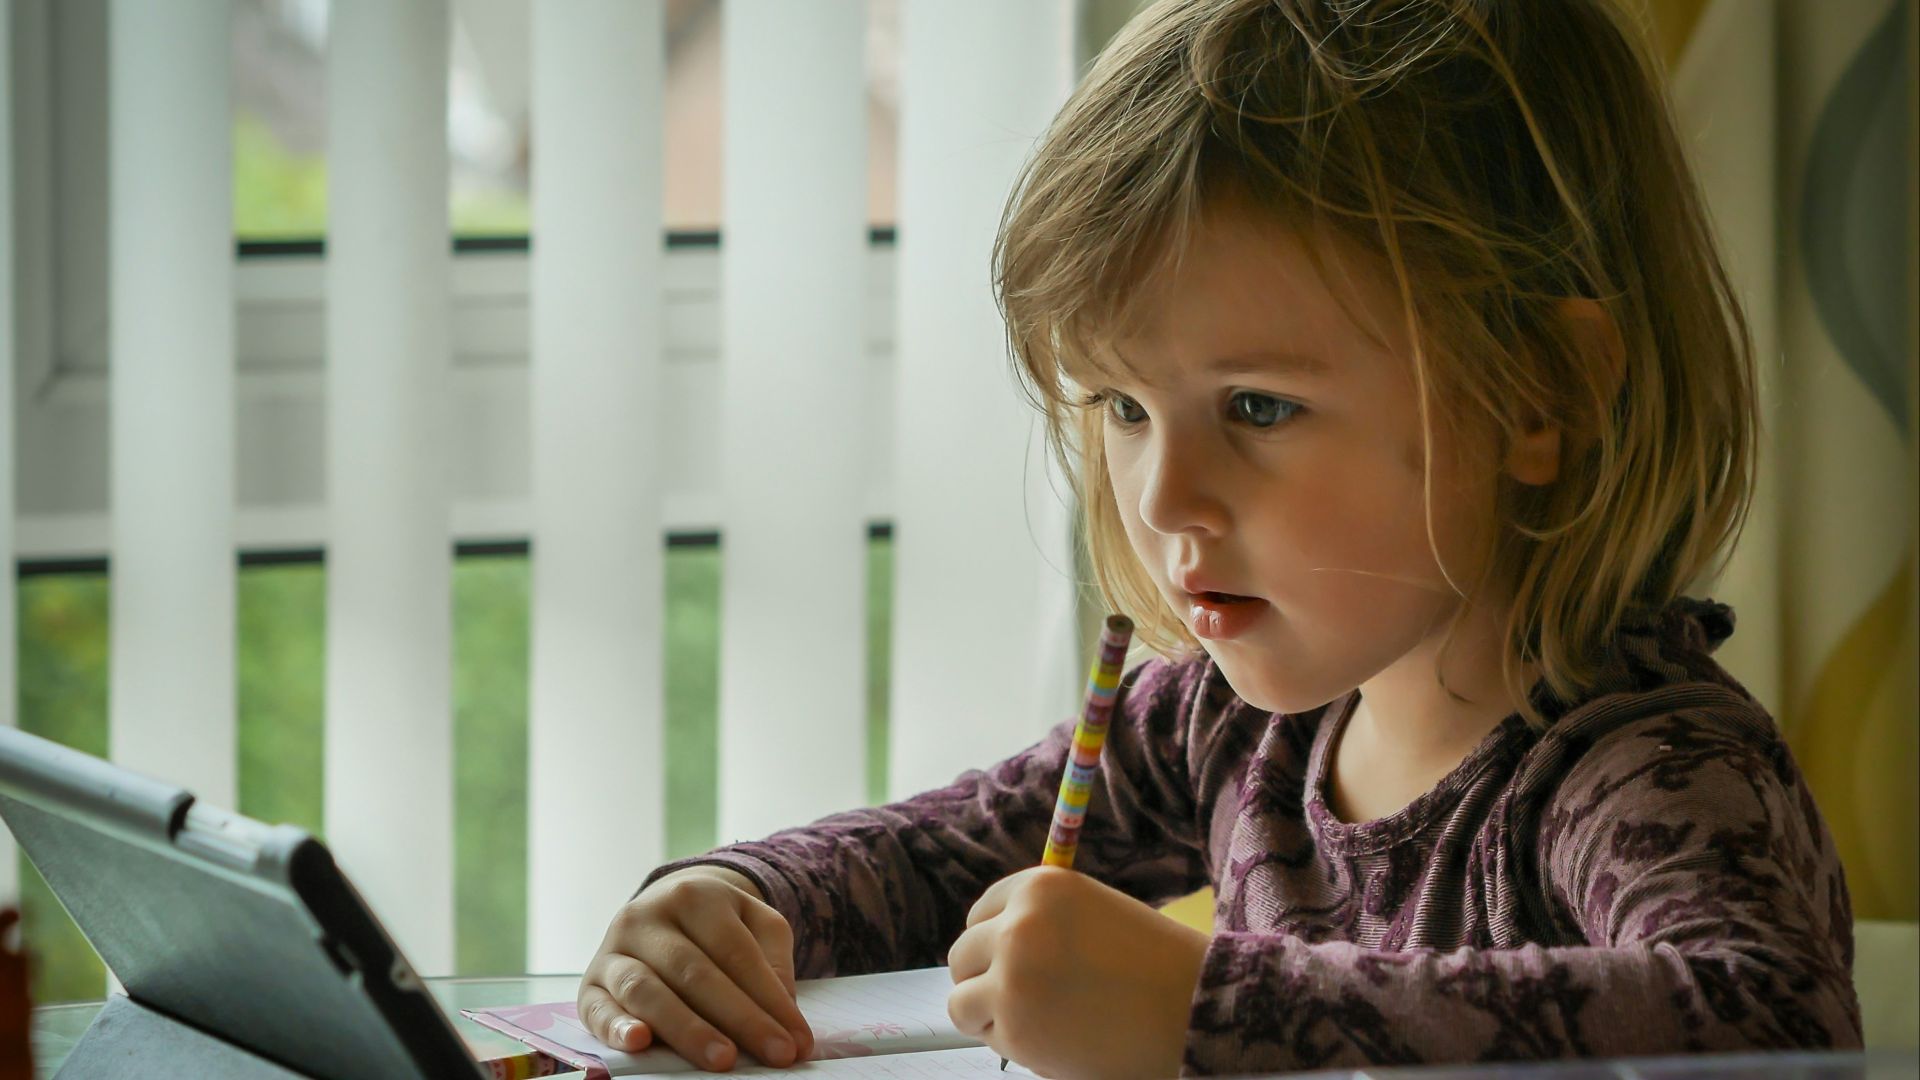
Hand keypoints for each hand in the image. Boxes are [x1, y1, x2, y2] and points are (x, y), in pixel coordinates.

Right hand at [578, 866, 814, 1070]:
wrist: (663, 906)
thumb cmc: (719, 925)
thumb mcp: (755, 923)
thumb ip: (773, 960)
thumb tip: (783, 1011)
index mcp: (694, 896)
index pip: (736, 952)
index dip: (769, 999)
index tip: (797, 1041)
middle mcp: (646, 917)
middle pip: (695, 972)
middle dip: (739, 1018)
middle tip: (774, 1054)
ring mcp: (612, 949)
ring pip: (646, 989)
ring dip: (686, 1029)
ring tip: (723, 1059)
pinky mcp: (588, 984)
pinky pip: (596, 1008)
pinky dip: (616, 1027)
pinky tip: (641, 1044)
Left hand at [946, 867, 1209, 1078]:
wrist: (1194, 1008)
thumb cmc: (1154, 964)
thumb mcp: (1092, 912)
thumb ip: (1041, 920)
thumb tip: (988, 944)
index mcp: (1039, 887)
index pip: (980, 913)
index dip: (993, 942)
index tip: (1011, 961)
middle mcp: (1017, 926)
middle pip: (961, 955)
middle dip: (983, 979)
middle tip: (1020, 998)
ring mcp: (1011, 979)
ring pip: (960, 1001)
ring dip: (989, 1015)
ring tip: (1037, 1020)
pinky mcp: (1015, 1030)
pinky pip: (989, 1038)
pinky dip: (1013, 1045)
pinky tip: (1055, 1039)